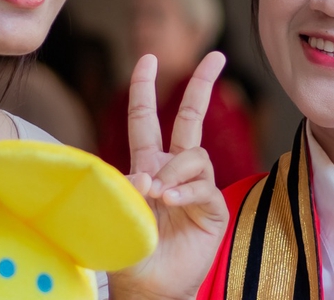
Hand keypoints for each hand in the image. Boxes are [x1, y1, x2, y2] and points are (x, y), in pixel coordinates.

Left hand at [108, 52, 228, 298]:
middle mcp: (174, 170)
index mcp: (147, 165)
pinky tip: (171, 204)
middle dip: (202, 85)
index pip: (145, 118)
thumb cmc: (129, 251)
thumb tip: (146, 175)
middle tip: (216, 56)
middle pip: (190, 117)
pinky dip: (185, 192)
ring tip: (159, 196)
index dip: (145, 87)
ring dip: (175, 170)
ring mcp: (195, 187)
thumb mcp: (117, 214)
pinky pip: (203, 185)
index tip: (148, 58)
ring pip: (194, 155)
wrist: (150, 287)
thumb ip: (127, 189)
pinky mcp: (213, 207)